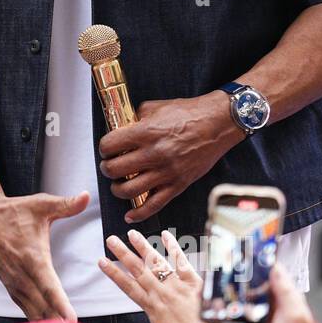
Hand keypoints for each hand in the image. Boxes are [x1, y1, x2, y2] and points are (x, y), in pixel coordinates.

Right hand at [0, 191, 86, 320]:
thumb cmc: (15, 211)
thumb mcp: (41, 204)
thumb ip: (65, 204)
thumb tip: (86, 195)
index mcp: (32, 257)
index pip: (49, 285)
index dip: (60, 304)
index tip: (72, 320)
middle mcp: (21, 274)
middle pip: (42, 304)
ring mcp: (13, 282)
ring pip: (32, 309)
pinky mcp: (9, 286)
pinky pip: (24, 307)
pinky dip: (35, 320)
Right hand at [98, 228, 202, 322]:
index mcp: (150, 306)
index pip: (126, 286)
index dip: (113, 272)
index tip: (102, 261)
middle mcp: (159, 292)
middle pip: (137, 269)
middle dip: (122, 253)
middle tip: (111, 240)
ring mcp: (174, 285)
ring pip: (155, 262)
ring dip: (142, 246)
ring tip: (131, 234)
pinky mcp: (191, 281)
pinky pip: (180, 261)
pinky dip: (173, 247)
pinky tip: (165, 234)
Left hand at [99, 94, 240, 223]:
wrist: (218, 124)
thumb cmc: (187, 112)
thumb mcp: (155, 107)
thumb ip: (134, 119)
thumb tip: (118, 130)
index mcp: (146, 132)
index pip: (110, 146)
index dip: (104, 148)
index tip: (107, 149)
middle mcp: (154, 154)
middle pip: (115, 170)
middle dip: (107, 168)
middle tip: (110, 166)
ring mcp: (166, 172)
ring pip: (129, 191)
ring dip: (118, 189)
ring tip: (119, 183)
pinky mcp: (178, 185)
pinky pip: (154, 205)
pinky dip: (138, 213)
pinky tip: (129, 215)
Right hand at [214, 265, 318, 322]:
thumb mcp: (294, 313)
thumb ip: (284, 291)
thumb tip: (275, 268)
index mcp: (285, 298)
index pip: (272, 275)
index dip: (260, 265)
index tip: (245, 255)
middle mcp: (272, 306)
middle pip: (252, 288)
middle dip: (238, 283)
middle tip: (223, 275)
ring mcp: (260, 319)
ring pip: (240, 306)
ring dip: (228, 306)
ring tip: (214, 302)